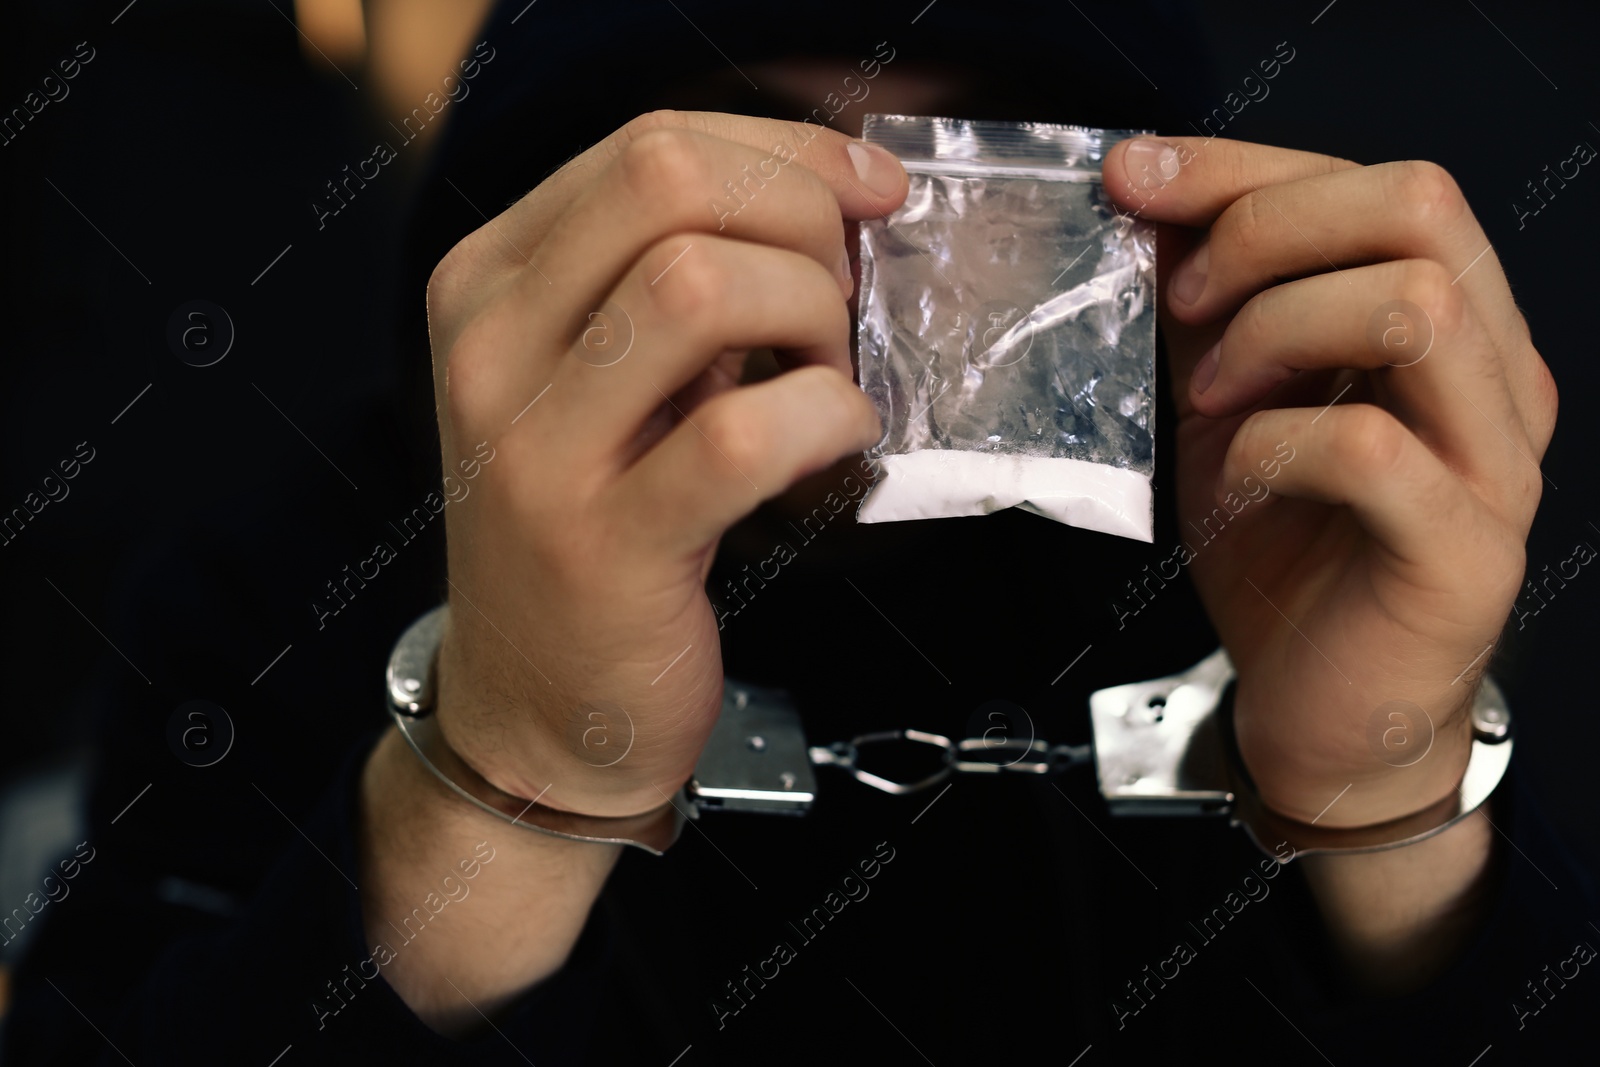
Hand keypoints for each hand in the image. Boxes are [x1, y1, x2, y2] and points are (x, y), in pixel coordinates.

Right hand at [424, 110, 906, 816]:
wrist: (538, 707)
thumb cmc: (595, 526)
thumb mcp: (601, 379)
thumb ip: (674, 282)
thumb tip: (830, 196)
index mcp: (487, 283)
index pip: (643, 146)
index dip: (784, 151)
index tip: (866, 188)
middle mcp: (489, 348)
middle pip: (665, 183)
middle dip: (799, 215)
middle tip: (841, 292)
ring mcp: (535, 449)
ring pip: (698, 288)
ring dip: (810, 314)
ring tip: (826, 371)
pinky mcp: (603, 544)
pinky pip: (743, 435)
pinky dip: (825, 418)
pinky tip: (836, 437)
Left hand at [1103, 137, 1555, 827]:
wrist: (1318, 706)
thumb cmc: (1282, 549)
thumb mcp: (1228, 401)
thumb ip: (1211, 310)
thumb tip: (1152, 204)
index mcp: (1450, 324)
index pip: (1379, 185)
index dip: (1244, 166)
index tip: (1134, 178)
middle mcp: (1494, 375)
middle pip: (1420, 208)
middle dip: (1267, 228)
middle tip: (1183, 304)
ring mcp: (1494, 462)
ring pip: (1414, 307)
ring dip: (1278, 328)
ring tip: (1211, 394)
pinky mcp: (1461, 551)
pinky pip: (1371, 449)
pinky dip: (1273, 442)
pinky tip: (1235, 474)